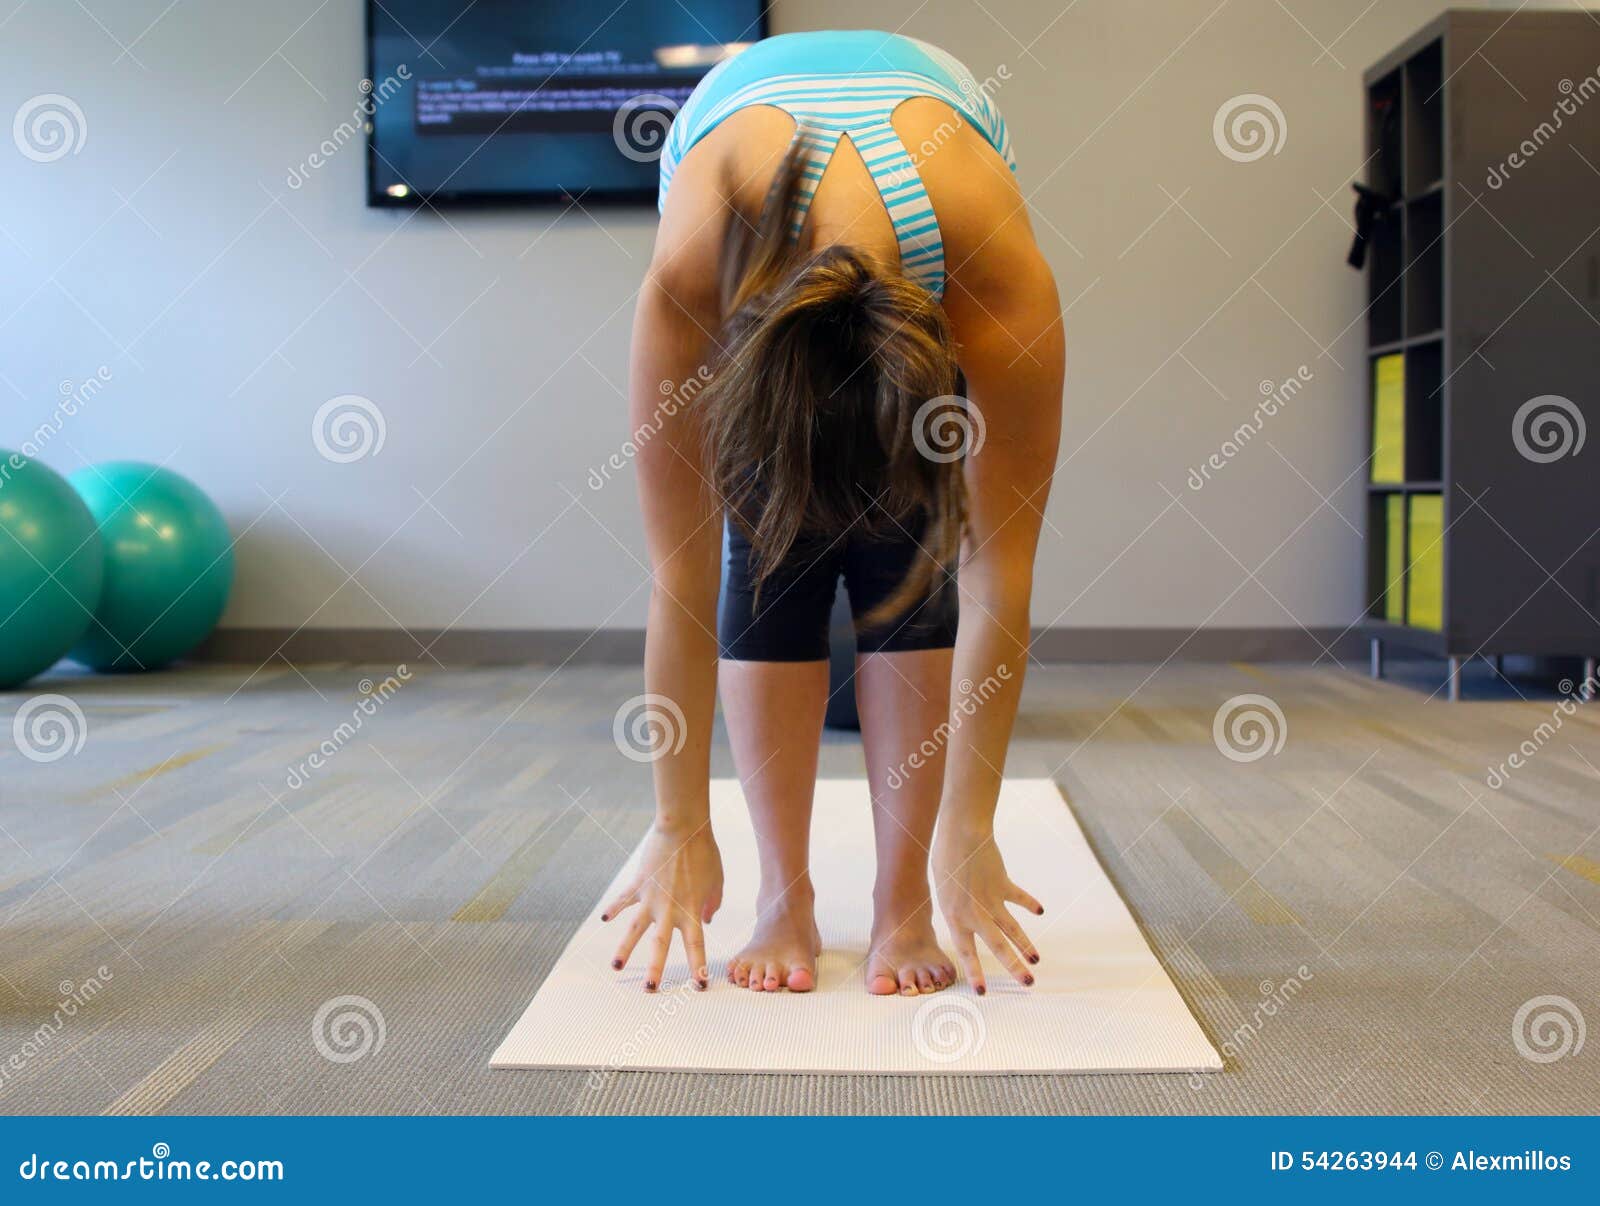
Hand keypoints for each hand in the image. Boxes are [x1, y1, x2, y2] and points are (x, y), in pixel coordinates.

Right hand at [602, 822, 723, 991]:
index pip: (696, 946)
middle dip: (655, 969)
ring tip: (615, 967)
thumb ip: (713, 903)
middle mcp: (669, 910)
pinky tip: (604, 919)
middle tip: (649, 990)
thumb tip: (708, 919)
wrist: (683, 828)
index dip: (698, 967)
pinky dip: (613, 908)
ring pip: (635, 929)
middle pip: (660, 946)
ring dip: (624, 949)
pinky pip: (623, 900)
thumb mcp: (717, 881)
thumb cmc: (705, 853)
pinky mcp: (638, 884)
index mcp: (691, 911)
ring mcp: (651, 898)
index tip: (699, 987)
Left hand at [933, 828, 1042, 993]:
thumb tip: (964, 917)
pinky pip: (1019, 898)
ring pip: (1013, 928)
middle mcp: (975, 912)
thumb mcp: (943, 890)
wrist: (961, 835)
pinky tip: (1039, 911)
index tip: (983, 992)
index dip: (975, 973)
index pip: (966, 952)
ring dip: (1026, 944)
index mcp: (955, 916)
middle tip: (1029, 983)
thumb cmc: (944, 858)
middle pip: (998, 946)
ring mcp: (991, 899)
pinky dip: (1029, 903)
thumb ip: (956, 908)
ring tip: (1037, 961)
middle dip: (1014, 966)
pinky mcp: (1003, 884)